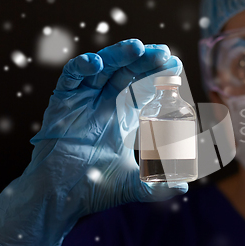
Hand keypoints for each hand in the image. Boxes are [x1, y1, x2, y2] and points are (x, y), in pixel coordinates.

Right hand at [0, 39, 186, 245]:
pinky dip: (82, 67)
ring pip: (103, 68)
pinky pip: (71, 77)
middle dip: (145, 60)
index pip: (144, 88)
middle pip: (127, 72)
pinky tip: (96, 64)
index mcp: (123, 117)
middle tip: (164, 52)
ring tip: (138, 47)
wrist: (59, 198)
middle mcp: (104, 104)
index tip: (176, 65)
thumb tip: (185, 187)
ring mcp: (83, 101)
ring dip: (118, 55)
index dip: (158, 76)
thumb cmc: (92, 189)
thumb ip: (158, 185)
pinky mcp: (62, 103)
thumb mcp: (133, 185)